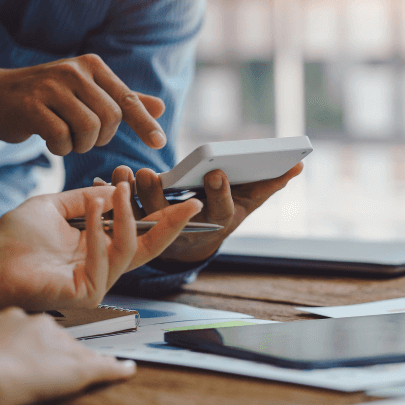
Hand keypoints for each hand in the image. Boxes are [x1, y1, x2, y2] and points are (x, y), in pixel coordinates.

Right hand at [0, 54, 166, 154]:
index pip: (127, 99)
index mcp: (92, 66)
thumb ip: (122, 100)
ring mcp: (50, 86)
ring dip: (81, 144)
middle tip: (84, 137)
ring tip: (67, 138)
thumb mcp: (86, 92)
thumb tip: (160, 107)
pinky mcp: (30, 105)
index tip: (159, 143)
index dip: (144, 124)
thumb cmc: (47, 97)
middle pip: (110, 119)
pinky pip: (62, 137)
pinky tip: (51, 141)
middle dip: (102, 138)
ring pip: (89, 129)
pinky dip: (61, 148)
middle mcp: (73, 71)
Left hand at [0, 183, 202, 314]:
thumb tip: (118, 189)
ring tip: (121, 190)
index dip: (163, 217)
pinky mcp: (88, 293)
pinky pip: (106, 260)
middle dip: (173, 225)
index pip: (140, 233)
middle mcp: (104, 266)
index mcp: (99, 248)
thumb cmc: (16, 237)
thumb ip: (89, 198)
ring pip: (129, 249)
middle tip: (191, 203)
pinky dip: (100, 233)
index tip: (182, 198)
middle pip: (150, 247)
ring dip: (128, 217)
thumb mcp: (58, 206)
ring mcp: (98, 282)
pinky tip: (93, 212)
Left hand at [101, 162, 303, 262]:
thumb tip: (298, 165)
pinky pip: (122, 214)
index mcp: (217, 220)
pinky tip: (107, 177)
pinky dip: (114, 196)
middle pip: (172, 215)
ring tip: (126, 171)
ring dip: (131, 194)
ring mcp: (160, 231)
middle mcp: (188, 229)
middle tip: (149, 173)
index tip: (215, 172)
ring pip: (142, 216)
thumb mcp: (248, 200)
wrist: (192, 240)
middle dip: (159, 195)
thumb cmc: (222, 211)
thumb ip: (270, 183)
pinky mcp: (135, 227)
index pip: (221, 209)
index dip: (219, 193)